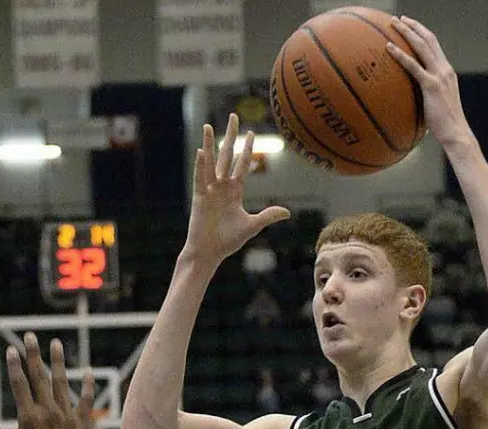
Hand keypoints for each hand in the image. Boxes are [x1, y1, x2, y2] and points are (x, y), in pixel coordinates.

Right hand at [0, 333, 94, 428]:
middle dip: (33, 355)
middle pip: (39, 377)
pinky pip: (87, 402)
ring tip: (56, 343)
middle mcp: (49, 413)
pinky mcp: (83, 427)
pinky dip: (88, 386)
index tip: (11, 349)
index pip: (19, 384)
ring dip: (58, 362)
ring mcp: (68, 418)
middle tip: (30, 336)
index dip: (14, 365)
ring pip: (62, 383)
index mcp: (28, 419)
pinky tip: (88, 372)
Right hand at [183, 114, 289, 266]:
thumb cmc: (227, 241)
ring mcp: (209, 190)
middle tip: (233, 116)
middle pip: (226, 155)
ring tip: (209, 126)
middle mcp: (221, 186)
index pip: (242, 164)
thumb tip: (287, 212)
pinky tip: (201, 151)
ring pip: (211, 162)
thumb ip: (267, 216)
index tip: (252, 133)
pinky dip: (201, 165)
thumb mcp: (251, 226)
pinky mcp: (200, 198)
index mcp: (234, 191)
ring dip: (210, 144)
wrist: (209, 253)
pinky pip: (201, 178)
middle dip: (230, 135)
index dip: (248, 149)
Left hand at [387, 16, 472, 148]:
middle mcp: (445, 69)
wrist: (456, 133)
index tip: (410, 25)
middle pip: (429, 40)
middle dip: (413, 26)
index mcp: (446, 71)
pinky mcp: (431, 86)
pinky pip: (413, 66)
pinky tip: (388, 48)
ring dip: (407, 32)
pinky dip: (400, 55)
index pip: (434, 46)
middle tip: (399, 19)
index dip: (422, 33)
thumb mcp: (434, 104)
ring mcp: (439, 76)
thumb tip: (408, 100)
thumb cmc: (443, 124)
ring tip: (392, 24)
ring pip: (422, 46)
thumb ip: (425, 96)